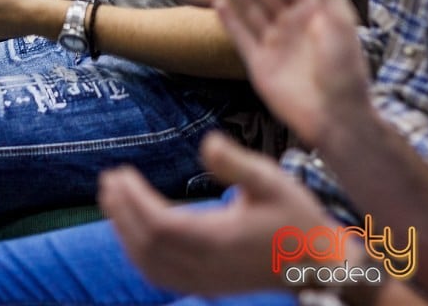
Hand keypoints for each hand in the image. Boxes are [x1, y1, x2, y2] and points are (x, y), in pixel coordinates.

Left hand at [98, 130, 331, 296]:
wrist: (319, 263)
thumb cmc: (295, 216)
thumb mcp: (272, 180)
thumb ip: (236, 163)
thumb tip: (207, 141)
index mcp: (219, 240)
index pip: (160, 225)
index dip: (134, 200)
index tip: (120, 172)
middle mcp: (207, 267)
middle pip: (148, 246)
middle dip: (122, 212)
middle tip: (108, 180)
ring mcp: (205, 281)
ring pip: (150, 265)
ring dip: (125, 232)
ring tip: (112, 199)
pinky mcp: (207, 285)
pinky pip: (161, 276)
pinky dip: (139, 254)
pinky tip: (132, 232)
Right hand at [213, 0, 369, 145]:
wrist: (336, 119)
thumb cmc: (345, 70)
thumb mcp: (341, 23)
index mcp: (312, 8)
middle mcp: (291, 21)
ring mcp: (274, 41)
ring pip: (249, 6)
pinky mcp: (259, 62)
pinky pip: (240, 35)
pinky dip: (228, 18)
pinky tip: (216, 0)